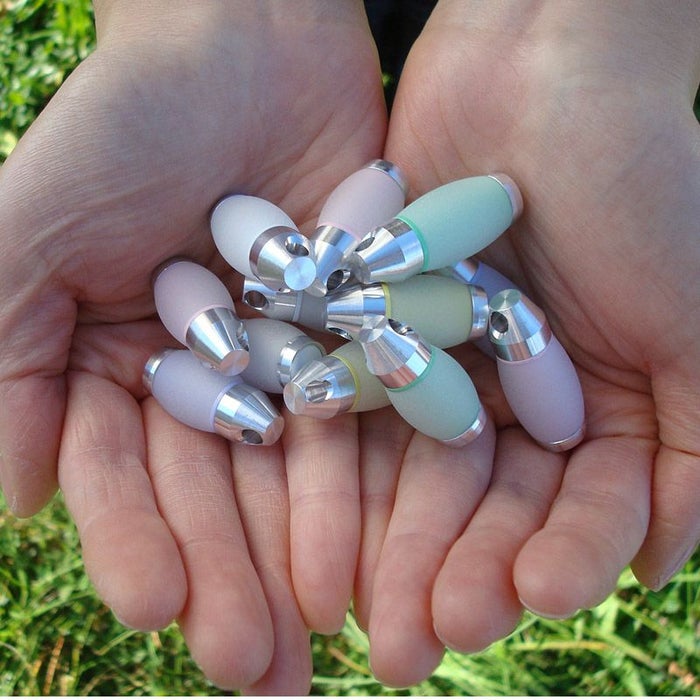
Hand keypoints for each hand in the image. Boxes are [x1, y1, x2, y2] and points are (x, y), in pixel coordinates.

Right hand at [0, 1, 386, 690]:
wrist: (244, 42)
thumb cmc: (126, 123)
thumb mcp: (30, 230)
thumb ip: (3, 356)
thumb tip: (14, 501)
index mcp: (123, 365)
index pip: (129, 477)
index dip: (141, 543)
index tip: (160, 613)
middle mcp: (211, 375)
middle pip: (223, 495)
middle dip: (236, 578)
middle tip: (260, 670)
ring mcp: (291, 358)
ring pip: (302, 473)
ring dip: (314, 554)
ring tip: (331, 639)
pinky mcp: (362, 329)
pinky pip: (375, 414)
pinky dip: (383, 477)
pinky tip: (398, 549)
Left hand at [353, 0, 699, 686]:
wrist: (543, 70)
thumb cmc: (642, 184)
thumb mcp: (696, 323)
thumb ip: (695, 446)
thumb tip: (658, 561)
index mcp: (593, 403)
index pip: (572, 508)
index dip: (554, 558)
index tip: (526, 603)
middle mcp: (511, 393)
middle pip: (478, 504)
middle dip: (449, 570)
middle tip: (410, 645)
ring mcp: (440, 360)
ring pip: (407, 469)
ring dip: (383, 540)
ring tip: (352, 611)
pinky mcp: (375, 323)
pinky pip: (350, 402)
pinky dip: (332, 461)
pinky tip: (308, 521)